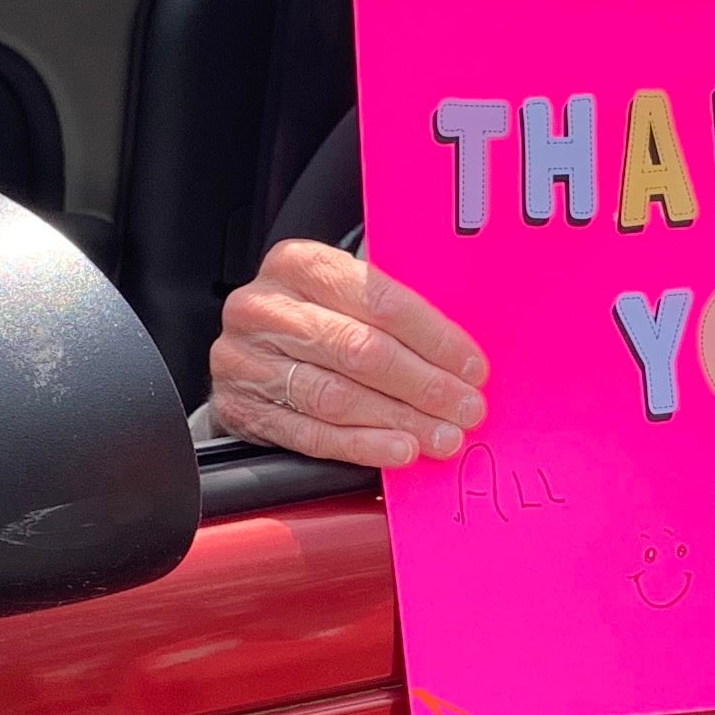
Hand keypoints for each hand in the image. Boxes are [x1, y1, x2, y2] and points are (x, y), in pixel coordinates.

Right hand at [210, 241, 490, 468]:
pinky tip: (398, 450)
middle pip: (359, 350)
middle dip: (423, 385)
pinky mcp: (242, 408)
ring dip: (398, 420)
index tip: (472, 367)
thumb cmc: (312, 319)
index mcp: (299, 264)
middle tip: (465, 409)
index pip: (380, 299)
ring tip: (440, 436)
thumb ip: (391, 308)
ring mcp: (247, 360)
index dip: (434, 338)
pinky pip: (311, 434)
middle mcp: (265, 308)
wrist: (248, 353)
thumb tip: (462, 348)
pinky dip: (362, 446)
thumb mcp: (342, 294)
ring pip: (336, 396)